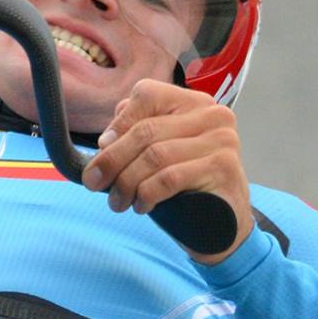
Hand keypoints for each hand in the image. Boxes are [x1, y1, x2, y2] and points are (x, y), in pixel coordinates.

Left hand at [80, 79, 253, 263]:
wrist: (223, 224)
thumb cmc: (185, 187)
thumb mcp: (156, 156)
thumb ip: (134, 137)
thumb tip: (105, 140)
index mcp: (192, 103)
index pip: (147, 94)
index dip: (118, 123)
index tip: (100, 149)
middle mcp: (212, 115)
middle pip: (146, 130)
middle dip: (112, 159)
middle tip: (94, 182)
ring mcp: (222, 140)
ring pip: (155, 155)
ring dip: (127, 182)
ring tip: (118, 202)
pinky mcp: (224, 167)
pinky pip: (170, 177)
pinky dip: (147, 193)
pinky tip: (142, 206)